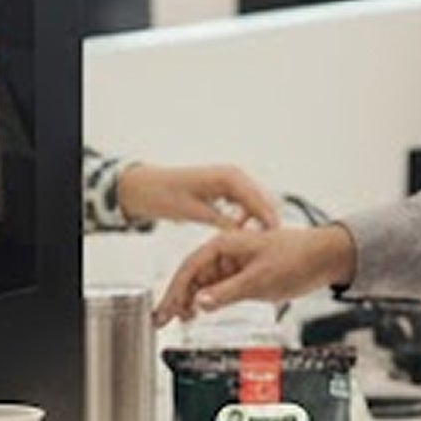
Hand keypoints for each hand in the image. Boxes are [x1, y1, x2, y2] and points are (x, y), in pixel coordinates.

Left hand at [117, 162, 282, 229]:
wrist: (144, 187)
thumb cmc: (164, 194)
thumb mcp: (195, 212)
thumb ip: (221, 222)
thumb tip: (243, 237)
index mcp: (227, 177)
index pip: (256, 199)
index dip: (268, 219)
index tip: (276, 237)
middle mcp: (232, 175)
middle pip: (260, 200)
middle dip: (267, 220)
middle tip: (273, 245)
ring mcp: (229, 181)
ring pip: (254, 203)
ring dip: (258, 220)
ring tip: (262, 242)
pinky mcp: (224, 189)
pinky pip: (243, 204)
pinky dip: (247, 217)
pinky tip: (246, 233)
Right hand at [155, 225, 354, 324]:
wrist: (325, 257)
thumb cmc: (296, 258)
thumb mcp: (259, 280)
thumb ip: (226, 293)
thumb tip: (199, 303)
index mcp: (225, 244)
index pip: (189, 268)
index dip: (173, 291)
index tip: (163, 311)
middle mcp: (226, 252)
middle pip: (192, 276)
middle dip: (176, 298)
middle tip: (161, 320)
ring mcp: (235, 264)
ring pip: (203, 283)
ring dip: (190, 301)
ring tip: (178, 320)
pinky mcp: (244, 275)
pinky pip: (218, 288)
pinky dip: (207, 301)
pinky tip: (199, 313)